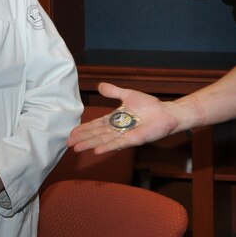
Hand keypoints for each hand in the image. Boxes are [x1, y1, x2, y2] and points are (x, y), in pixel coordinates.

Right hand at [66, 82, 181, 153]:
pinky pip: (119, 144)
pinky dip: (108, 147)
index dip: (83, 129)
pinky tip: (97, 151)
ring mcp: (125, 135)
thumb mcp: (128, 95)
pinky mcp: (135, 139)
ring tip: (77, 148)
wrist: (166, 113)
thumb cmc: (149, 106)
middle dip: (83, 139)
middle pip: (96, 135)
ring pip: (104, 140)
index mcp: (115, 120)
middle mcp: (118, 129)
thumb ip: (114, 92)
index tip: (71, 133)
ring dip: (91, 144)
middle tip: (68, 143)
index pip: (96, 125)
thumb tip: (99, 85)